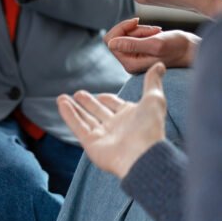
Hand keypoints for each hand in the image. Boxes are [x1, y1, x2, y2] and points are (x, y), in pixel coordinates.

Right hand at [57, 63, 167, 178]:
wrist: (142, 155)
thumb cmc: (150, 128)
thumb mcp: (154, 99)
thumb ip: (153, 82)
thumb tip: (159, 65)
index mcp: (131, 117)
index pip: (116, 105)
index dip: (108, 99)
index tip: (101, 95)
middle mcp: (116, 127)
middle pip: (98, 112)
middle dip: (88, 103)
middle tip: (78, 94)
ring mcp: (103, 136)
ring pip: (85, 119)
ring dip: (74, 108)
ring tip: (61, 97)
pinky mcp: (91, 143)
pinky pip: (78, 127)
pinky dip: (69, 115)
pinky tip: (61, 104)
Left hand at [105, 19, 199, 72]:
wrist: (192, 49)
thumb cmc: (177, 47)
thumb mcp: (155, 44)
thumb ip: (132, 45)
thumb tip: (110, 44)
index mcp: (130, 64)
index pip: (110, 41)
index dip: (122, 28)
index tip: (137, 21)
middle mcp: (129, 62)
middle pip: (116, 37)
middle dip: (132, 29)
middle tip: (152, 29)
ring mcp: (134, 57)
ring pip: (125, 34)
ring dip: (140, 29)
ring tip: (157, 32)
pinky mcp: (139, 51)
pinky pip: (132, 35)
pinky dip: (143, 30)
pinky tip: (157, 33)